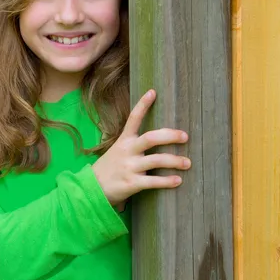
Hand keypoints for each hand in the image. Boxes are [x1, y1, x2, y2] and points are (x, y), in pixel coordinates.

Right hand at [91, 89, 189, 205]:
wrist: (92, 187)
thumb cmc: (110, 166)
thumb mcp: (117, 149)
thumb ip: (133, 143)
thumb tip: (156, 136)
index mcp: (124, 140)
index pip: (133, 118)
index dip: (142, 104)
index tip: (153, 92)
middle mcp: (127, 150)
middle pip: (151, 138)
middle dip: (170, 136)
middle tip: (185, 136)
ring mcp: (129, 166)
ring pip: (156, 161)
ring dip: (174, 161)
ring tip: (188, 163)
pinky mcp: (132, 183)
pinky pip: (153, 182)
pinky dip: (167, 181)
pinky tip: (178, 180)